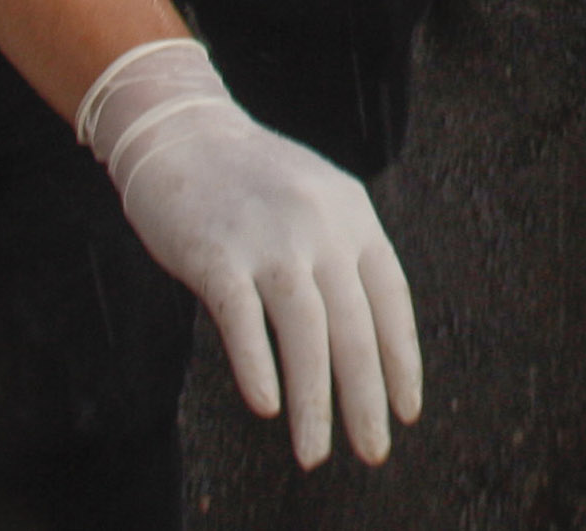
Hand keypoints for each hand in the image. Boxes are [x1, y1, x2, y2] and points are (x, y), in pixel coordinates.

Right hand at [82, 39, 419, 469]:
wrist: (179, 132)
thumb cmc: (249, 181)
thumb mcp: (316, 203)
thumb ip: (342, 257)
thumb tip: (365, 339)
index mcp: (353, 215)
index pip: (391, 301)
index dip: (402, 361)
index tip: (406, 412)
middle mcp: (321, 226)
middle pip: (354, 327)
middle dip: (365, 399)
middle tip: (372, 451)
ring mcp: (269, 238)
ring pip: (306, 334)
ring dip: (314, 403)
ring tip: (313, 453)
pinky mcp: (216, 253)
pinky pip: (243, 320)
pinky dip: (258, 366)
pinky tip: (268, 407)